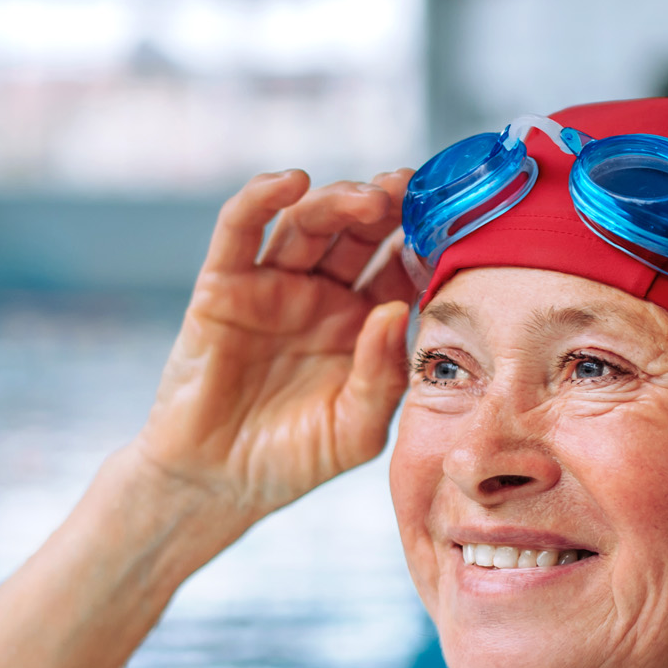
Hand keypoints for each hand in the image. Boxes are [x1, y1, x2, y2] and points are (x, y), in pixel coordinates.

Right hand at [130, 168, 419, 521]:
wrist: (217, 484)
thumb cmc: (292, 461)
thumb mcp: (356, 431)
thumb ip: (382, 378)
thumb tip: (397, 313)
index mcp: (363, 326)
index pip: (399, 268)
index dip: (422, 242)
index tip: (450, 223)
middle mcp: (322, 297)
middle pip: (358, 232)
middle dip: (386, 205)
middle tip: (410, 189)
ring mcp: (273, 287)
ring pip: (308, 222)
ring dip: (338, 199)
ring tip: (370, 198)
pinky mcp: (223, 286)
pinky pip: (240, 230)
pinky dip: (261, 197)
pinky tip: (291, 182)